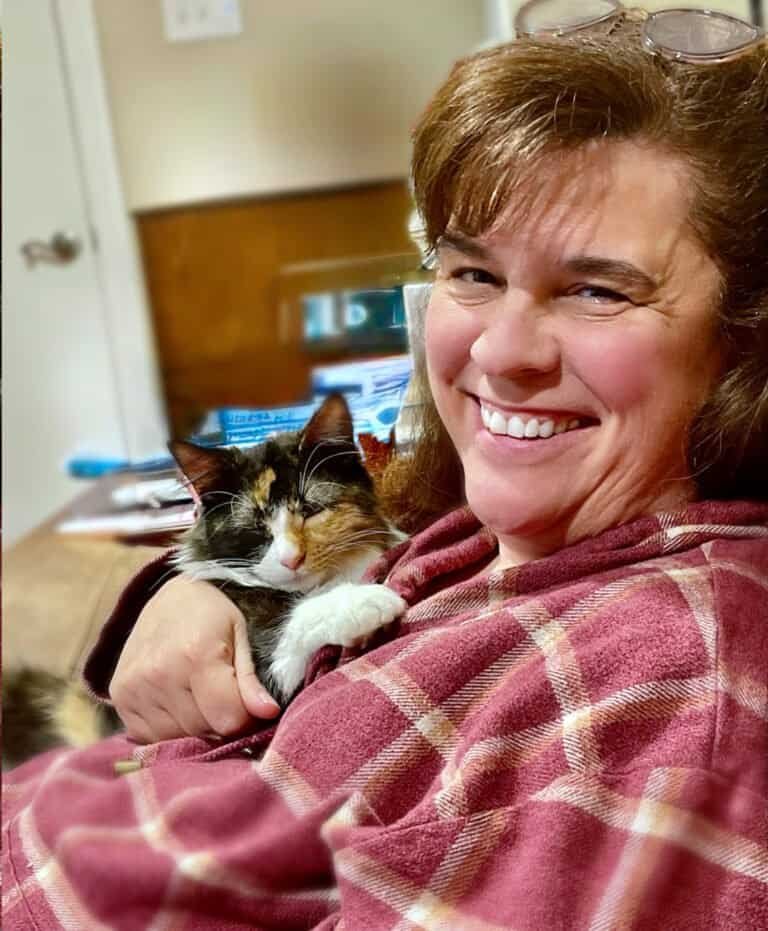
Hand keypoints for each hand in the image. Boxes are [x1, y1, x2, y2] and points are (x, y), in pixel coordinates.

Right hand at [108, 574, 279, 742]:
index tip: (249, 707)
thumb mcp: (239, 635)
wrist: (167, 598)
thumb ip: (250, 679)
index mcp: (195, 655)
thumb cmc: (210, 615)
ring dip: (195, 729)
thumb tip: (267, 713)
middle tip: (224, 699)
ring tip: (200, 699)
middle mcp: (159, 674)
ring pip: (177, 738)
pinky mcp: (118, 698)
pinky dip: (170, 729)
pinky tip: (177, 704)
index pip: (228, 719)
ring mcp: (133, 688)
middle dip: (220, 723)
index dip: (246, 719)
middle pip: (202, 731)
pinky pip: (150, 737)